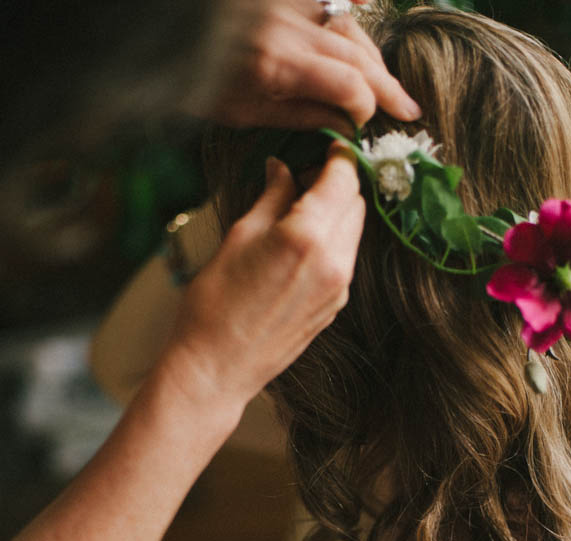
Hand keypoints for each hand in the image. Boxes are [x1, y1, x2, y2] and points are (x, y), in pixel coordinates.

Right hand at [157, 144, 364, 434]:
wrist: (218, 368)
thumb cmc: (215, 304)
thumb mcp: (239, 236)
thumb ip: (271, 197)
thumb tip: (284, 169)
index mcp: (308, 236)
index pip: (343, 176)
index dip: (337, 154)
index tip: (325, 143)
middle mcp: (334, 261)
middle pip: (355, 202)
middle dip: (337, 181)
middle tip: (304, 175)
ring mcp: (340, 287)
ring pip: (354, 230)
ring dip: (336, 211)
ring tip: (298, 210)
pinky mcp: (336, 306)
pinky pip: (346, 258)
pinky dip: (333, 240)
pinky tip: (300, 243)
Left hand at [208, 0, 421, 130]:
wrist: (164, 35)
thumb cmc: (198, 81)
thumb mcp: (245, 112)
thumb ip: (299, 114)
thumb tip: (345, 124)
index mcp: (279, 65)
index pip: (347, 84)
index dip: (367, 107)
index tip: (366, 125)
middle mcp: (289, 28)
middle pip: (356, 54)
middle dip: (387, 86)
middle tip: (410, 111)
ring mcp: (288, 7)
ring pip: (348, 26)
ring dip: (372, 56)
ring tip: (386, 83)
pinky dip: (353, 6)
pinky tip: (371, 4)